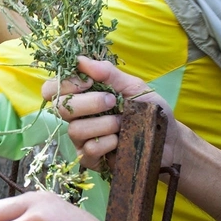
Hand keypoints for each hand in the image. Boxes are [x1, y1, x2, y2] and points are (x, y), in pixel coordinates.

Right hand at [41, 57, 179, 167]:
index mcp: (81, 96)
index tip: (89, 82)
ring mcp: (81, 139)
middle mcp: (76, 117)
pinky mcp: (90, 159)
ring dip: (103, 124)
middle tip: (113, 101)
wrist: (169, 139)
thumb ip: (107, 73)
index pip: (52, 89)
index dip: (65, 84)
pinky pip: (88, 150)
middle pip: (59, 108)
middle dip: (89, 103)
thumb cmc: (149, 110)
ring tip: (122, 123)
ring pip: (75, 130)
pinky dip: (107, 143)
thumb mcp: (132, 85)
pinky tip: (120, 141)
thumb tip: (81, 60)